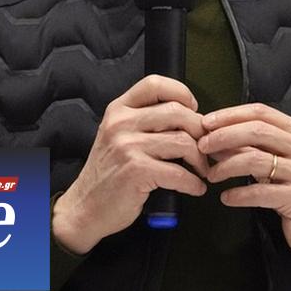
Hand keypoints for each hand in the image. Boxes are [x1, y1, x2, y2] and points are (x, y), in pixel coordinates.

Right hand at [52, 75, 209, 254]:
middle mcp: (121, 122)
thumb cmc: (109, 172)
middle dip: (200, 132)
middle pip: (178, 112)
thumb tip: (189, 117)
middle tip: (206, 148)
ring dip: (200, 160)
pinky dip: (194, 183)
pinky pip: (179, 173)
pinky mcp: (136, 171)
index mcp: (118, 109)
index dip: (182, 93)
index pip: (155, 84)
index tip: (193, 111)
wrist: (85, 206)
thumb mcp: (117, 136)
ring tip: (202, 170)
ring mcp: (127, 146)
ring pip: (183, 141)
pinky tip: (195, 188)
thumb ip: (144, 121)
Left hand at [199, 103, 290, 275]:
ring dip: (226, 166)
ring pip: (254, 159)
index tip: (206, 123)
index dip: (230, 114)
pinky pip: (259, 192)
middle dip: (223, 136)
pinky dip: (238, 194)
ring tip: (211, 175)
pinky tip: (226, 198)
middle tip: (201, 146)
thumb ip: (255, 146)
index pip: (261, 112)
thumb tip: (215, 136)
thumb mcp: (282, 161)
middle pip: (256, 131)